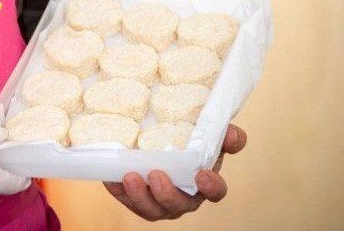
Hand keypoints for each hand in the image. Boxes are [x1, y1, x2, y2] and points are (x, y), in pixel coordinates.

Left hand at [103, 124, 246, 220]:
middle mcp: (184, 197)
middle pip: (178, 205)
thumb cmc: (190, 142)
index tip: (201, 174)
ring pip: (152, 209)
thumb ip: (224, 134)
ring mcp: (160, 201)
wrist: (162, 141)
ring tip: (130, 176)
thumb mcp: (209, 134)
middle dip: (167, 194)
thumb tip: (232, 133)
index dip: (211, 187)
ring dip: (140, 196)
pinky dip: (119, 191)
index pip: (215, 191)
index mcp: (205, 182)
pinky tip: (111, 178)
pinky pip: (128, 200)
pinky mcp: (138, 198)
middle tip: (156, 175)